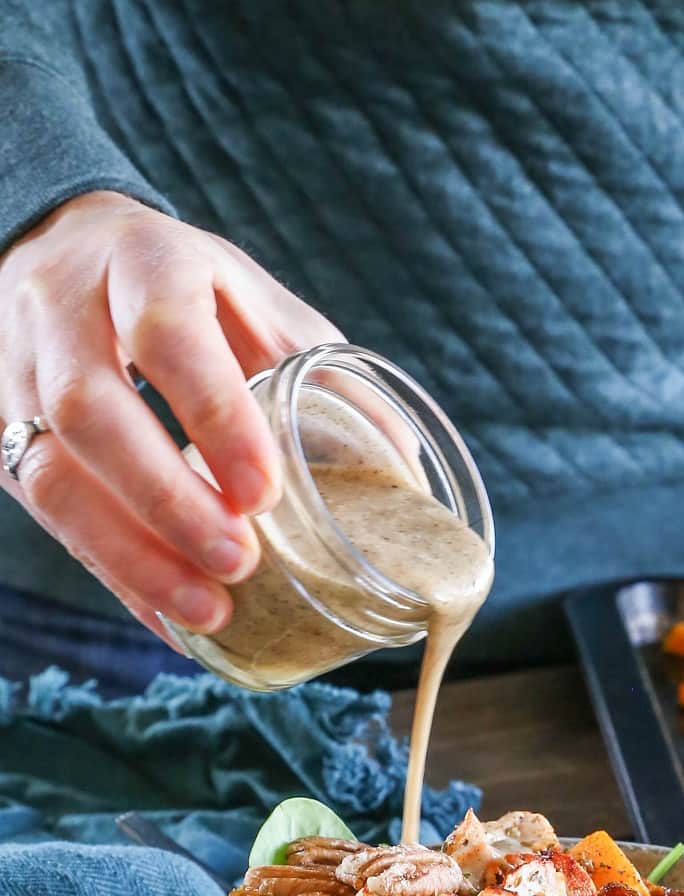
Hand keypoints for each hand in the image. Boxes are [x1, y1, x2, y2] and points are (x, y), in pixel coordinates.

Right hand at [0, 191, 339, 638]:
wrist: (61, 250)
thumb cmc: (183, 289)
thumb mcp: (257, 303)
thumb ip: (323, 376)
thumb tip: (404, 473)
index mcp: (143, 262)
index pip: (167, 333)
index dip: (214, 416)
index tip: (265, 493)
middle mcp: (62, 311)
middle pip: (91, 411)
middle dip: (167, 501)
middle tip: (240, 565)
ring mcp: (14, 374)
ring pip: (48, 473)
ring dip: (130, 556)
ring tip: (206, 614)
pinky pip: (42, 514)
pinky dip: (112, 574)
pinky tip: (168, 616)